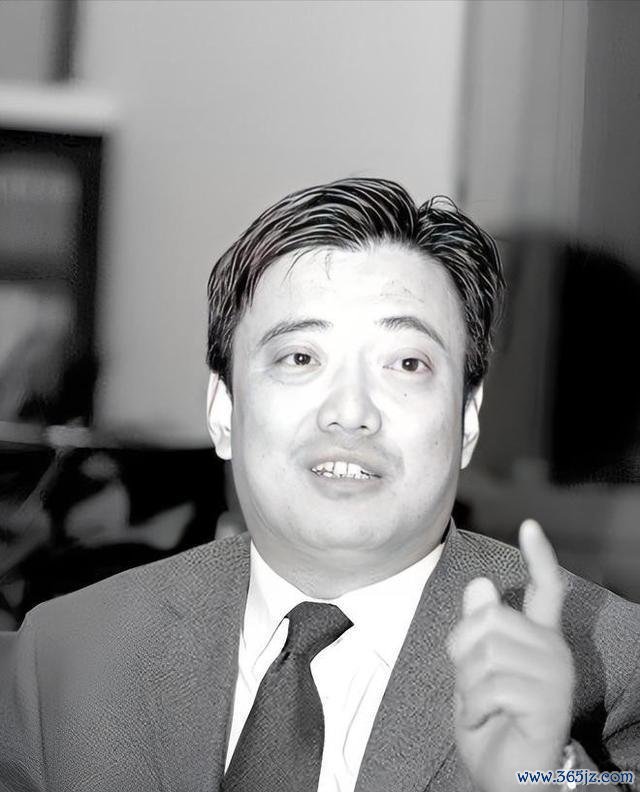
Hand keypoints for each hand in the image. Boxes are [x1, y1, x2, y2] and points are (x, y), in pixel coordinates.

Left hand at [447, 520, 573, 791]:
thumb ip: (476, 628)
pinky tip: (485, 719)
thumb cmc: (490, 720)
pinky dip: (473, 707)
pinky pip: (491, 686)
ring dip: (466, 685)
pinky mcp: (549, 703)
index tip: (530, 524)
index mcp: (537, 637)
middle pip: (489, 618)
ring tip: (480, 706)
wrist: (506, 776)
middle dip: (462, 651)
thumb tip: (480, 583)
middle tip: (470, 683)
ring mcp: (554, 676)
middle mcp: (553, 650)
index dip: (539, 556)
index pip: (546, 587)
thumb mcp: (473, 669)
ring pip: (486, 652)